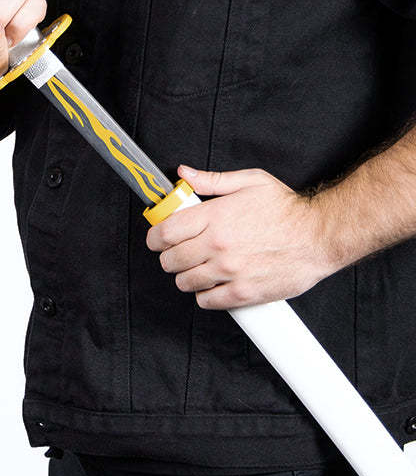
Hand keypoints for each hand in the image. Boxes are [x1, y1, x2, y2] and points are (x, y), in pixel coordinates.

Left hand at [145, 165, 334, 308]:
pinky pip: (207, 301)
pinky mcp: (243, 293)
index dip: (155, 237)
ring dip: (186, 276)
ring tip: (198, 268)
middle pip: (170, 259)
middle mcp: (217, 245)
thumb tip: (184, 174)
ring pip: (185, 282)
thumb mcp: (250, 182)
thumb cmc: (287, 210)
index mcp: (215, 217)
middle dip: (169, 257)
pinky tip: (214, 284)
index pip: (164, 232)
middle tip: (179, 253)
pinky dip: (205, 295)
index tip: (157, 239)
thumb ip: (213, 180)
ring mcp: (229, 271)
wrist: (320, 237)